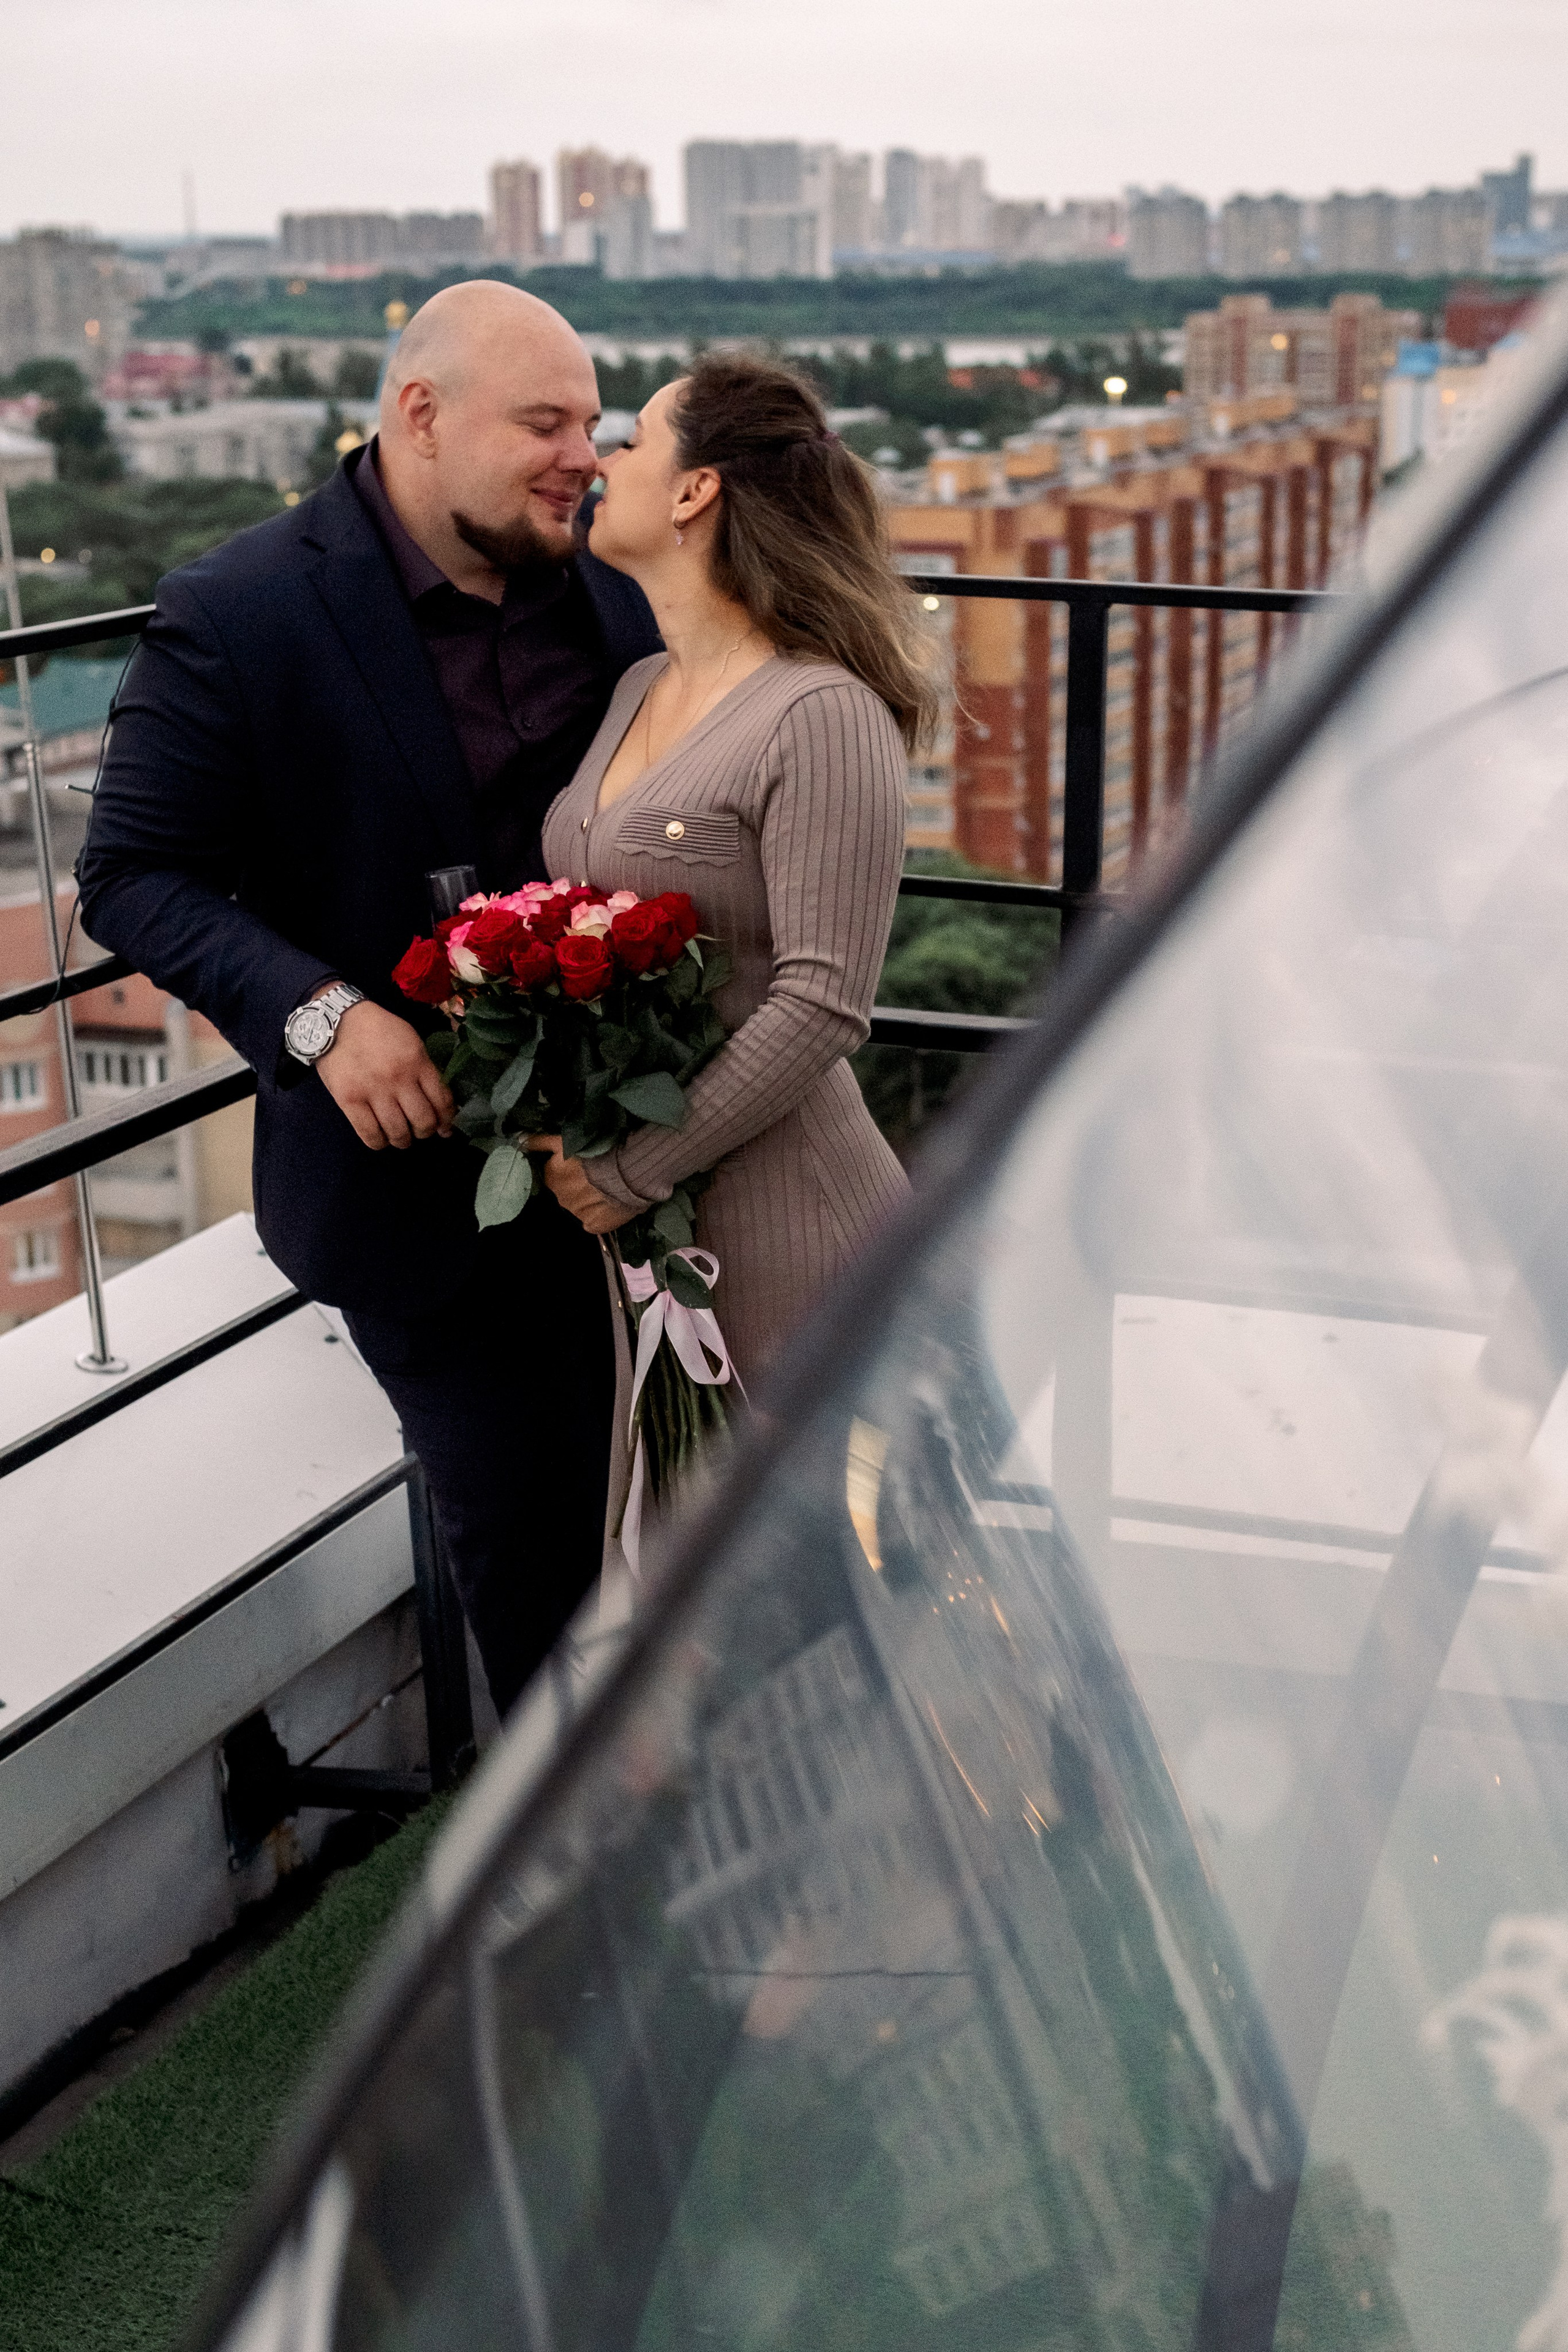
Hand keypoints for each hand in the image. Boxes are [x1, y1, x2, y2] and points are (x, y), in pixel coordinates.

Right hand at [315, 997, 454, 1149]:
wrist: (336, 1020)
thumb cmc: (377, 1029)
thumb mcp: (410, 1040)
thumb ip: (424, 1068)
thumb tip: (438, 1100)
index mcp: (417, 1062)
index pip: (442, 1100)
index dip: (446, 1120)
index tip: (445, 1128)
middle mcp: (399, 1079)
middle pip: (423, 1121)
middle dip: (425, 1132)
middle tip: (420, 1131)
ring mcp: (373, 1091)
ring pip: (398, 1132)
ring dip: (403, 1140)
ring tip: (401, 1137)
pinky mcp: (349, 1100)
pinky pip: (370, 1134)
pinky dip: (379, 1142)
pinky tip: (381, 1139)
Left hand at [527, 1133, 636, 1234]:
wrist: (624, 1172)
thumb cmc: (595, 1152)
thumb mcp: (564, 1141)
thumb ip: (540, 1142)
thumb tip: (520, 1140)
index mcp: (552, 1178)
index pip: (554, 1175)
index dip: (568, 1170)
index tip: (581, 1166)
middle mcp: (560, 1198)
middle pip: (566, 1192)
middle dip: (577, 1186)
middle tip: (594, 1177)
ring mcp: (576, 1214)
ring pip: (580, 1206)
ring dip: (588, 1200)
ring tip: (606, 1190)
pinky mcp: (593, 1225)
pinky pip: (593, 1221)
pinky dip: (599, 1215)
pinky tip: (609, 1205)